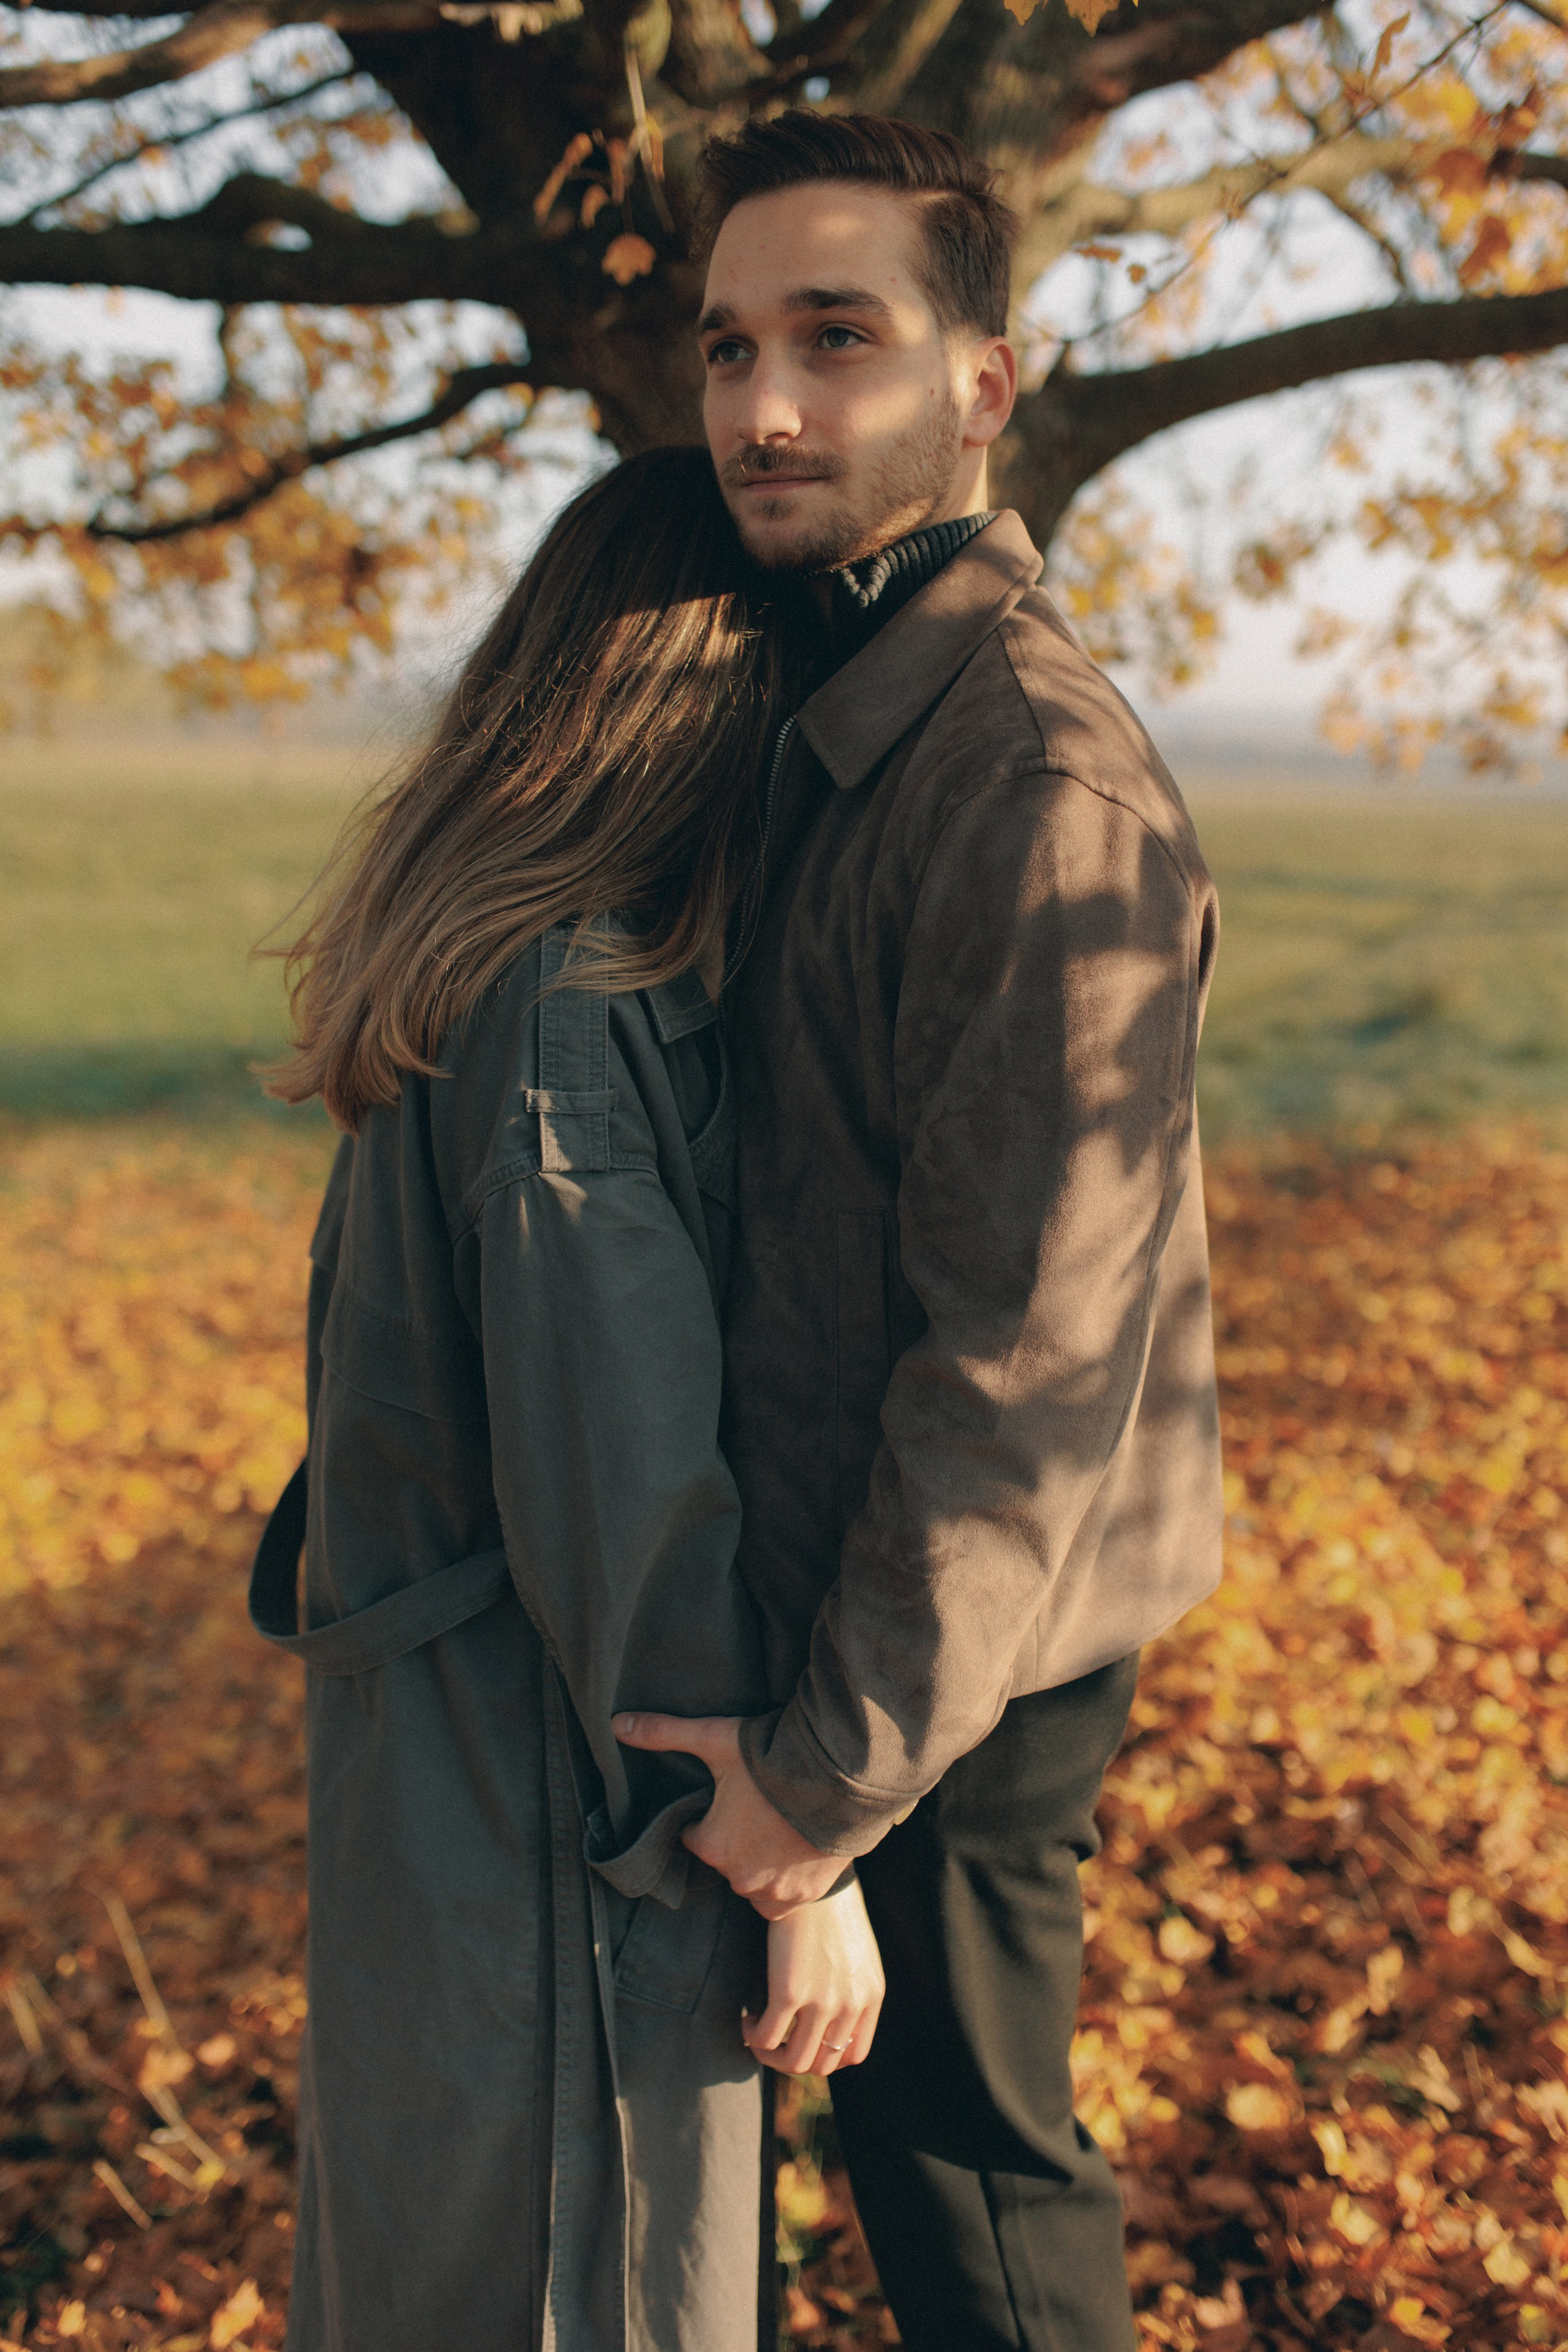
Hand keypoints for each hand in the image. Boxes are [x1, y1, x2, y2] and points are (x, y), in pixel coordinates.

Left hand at [610, 1711, 847, 1917]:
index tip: (727, 1798)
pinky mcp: (808, 1894)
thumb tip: (615, 1724)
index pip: (696, 1838)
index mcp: (713, 1845)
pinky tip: (796, 1852)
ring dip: (761, 1864)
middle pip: (727, 1860)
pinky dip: (787, 1884)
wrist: (841, 1775)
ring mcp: (776, 1890)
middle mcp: (740, 1877)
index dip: (708, 1817)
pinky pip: (785, 1901)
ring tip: (779, 1828)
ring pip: (755, 1883)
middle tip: (757, 1806)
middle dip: (737, 1839)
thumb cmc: (773, 1757)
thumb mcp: (715, 1739)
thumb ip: (664, 1733)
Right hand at [744, 1875, 884, 2078]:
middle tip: (775, 2042)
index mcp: (870, 1996)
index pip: (854, 2055)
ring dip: (771, 2056)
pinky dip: (754, 2036)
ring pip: (794, 2061)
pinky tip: (747, 2018)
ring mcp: (822, 2002)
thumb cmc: (831, 1908)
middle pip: (822, 2064)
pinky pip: (766, 2038)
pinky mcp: (789, 1992)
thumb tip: (826, 2017)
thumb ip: (851, 1986)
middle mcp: (850, 2005)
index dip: (826, 2058)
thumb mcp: (857, 1953)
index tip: (803, 2043)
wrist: (814, 1877)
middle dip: (793, 2059)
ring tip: (758, 2032)